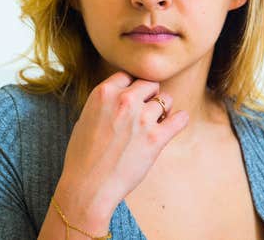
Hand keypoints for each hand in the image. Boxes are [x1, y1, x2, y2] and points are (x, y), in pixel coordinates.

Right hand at [54, 72, 189, 231]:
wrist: (88, 187)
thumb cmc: (83, 158)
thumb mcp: (85, 119)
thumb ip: (105, 104)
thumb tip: (121, 95)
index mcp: (103, 93)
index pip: (128, 75)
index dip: (132, 87)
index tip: (133, 99)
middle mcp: (124, 101)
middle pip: (150, 84)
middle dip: (150, 96)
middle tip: (145, 113)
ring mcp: (142, 118)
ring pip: (166, 100)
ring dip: (163, 111)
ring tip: (155, 124)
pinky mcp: (157, 137)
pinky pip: (181, 119)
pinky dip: (180, 120)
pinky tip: (174, 125)